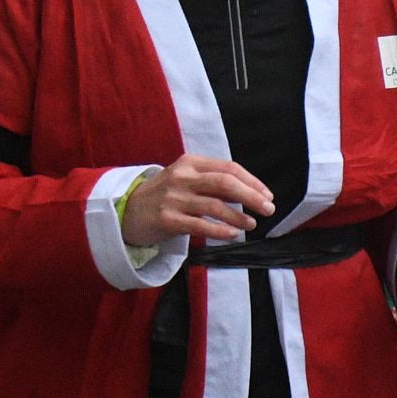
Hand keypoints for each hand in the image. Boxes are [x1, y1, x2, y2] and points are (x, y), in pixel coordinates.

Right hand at [119, 156, 273, 246]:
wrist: (127, 210)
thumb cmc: (164, 194)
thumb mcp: (185, 178)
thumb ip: (211, 181)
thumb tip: (248, 191)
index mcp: (190, 162)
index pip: (228, 168)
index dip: (251, 181)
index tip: (267, 195)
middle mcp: (182, 177)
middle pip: (224, 183)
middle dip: (251, 196)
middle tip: (268, 209)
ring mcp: (173, 198)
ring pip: (214, 205)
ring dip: (238, 216)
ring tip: (252, 225)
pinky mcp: (167, 219)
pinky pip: (199, 225)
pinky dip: (219, 230)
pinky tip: (232, 235)